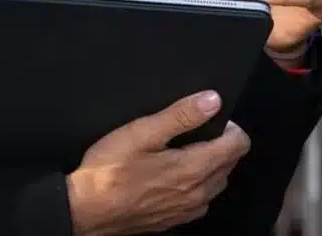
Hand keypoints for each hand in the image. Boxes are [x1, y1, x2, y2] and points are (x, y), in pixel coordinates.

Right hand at [66, 90, 249, 235]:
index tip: (213, 118)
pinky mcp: (172, 222)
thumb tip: (214, 100)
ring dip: (212, 167)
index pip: (238, 146)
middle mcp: (197, 194)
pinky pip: (199, 201)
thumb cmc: (109, 169)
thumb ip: (181, 116)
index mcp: (194, 169)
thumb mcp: (142, 132)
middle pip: (230, 165)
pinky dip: (198, 186)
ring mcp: (185, 212)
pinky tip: (175, 176)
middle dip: (222, 145)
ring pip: (216, 185)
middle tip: (198, 131)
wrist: (82, 211)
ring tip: (187, 151)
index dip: (231, 128)